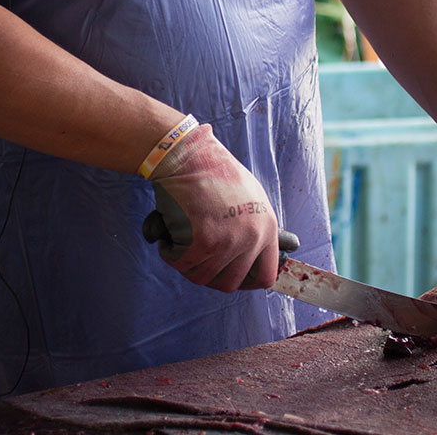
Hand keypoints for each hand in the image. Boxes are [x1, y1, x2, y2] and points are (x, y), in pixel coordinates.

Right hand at [148, 123, 280, 291]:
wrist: (189, 154)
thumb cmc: (212, 171)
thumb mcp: (249, 198)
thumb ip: (253, 229)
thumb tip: (258, 257)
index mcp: (268, 228)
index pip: (264, 276)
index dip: (242, 280)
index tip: (225, 273)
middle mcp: (252, 238)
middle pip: (229, 283)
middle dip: (208, 274)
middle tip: (194, 257)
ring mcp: (228, 242)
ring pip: (201, 276)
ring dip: (186, 261)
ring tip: (180, 237)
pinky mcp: (201, 242)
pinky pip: (179, 263)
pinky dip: (168, 251)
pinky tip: (168, 231)